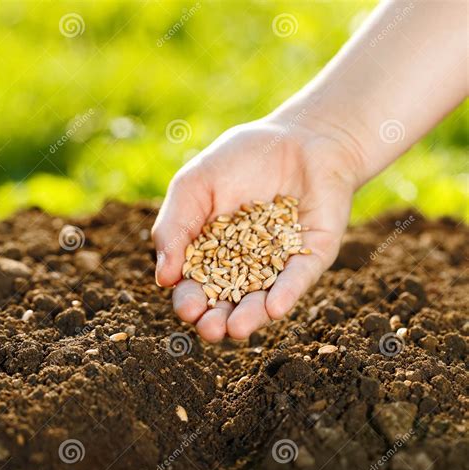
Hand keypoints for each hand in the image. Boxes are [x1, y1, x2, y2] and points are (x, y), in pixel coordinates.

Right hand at [152, 116, 360, 342]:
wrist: (298, 135)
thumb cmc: (241, 158)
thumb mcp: (194, 185)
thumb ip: (174, 227)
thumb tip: (163, 279)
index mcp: (213, 254)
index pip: (197, 285)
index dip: (190, 300)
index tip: (187, 309)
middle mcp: (246, 266)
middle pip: (229, 301)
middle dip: (218, 319)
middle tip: (211, 330)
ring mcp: (281, 264)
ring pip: (263, 297)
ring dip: (251, 316)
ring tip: (238, 329)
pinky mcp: (312, 255)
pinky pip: (299, 277)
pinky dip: (286, 291)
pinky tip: (275, 307)